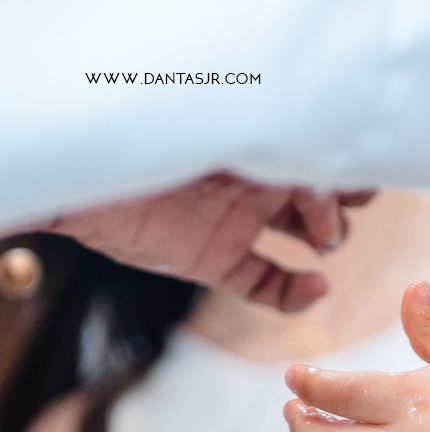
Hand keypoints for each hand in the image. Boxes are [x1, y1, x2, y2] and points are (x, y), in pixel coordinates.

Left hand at [44, 173, 373, 311]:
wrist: (82, 183)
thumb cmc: (146, 142)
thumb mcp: (214, 134)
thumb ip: (265, 146)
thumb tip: (317, 168)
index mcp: (254, 147)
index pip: (317, 159)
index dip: (337, 172)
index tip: (332, 183)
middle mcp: (254, 185)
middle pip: (325, 196)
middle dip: (343, 204)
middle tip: (329, 212)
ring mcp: (238, 226)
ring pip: (309, 238)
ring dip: (328, 240)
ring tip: (319, 243)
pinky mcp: (217, 263)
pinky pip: (268, 286)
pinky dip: (296, 295)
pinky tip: (316, 289)